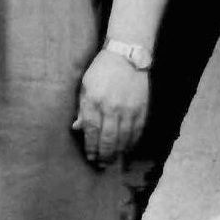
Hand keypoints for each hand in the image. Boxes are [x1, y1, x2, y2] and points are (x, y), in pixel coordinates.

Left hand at [73, 49, 148, 167]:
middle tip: (102, 164)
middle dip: (104, 154)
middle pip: (108, 139)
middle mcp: (111, 107)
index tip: (91, 157)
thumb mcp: (85, 86)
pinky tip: (127, 148)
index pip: (91, 131)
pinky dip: (132, 142)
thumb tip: (77, 128)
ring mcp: (128, 109)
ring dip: (118, 152)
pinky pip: (137, 131)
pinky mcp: (142, 108)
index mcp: (94, 100)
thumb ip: (82, 108)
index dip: (91, 147)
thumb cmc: (102, 70)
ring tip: (113, 159)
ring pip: (123, 138)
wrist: (127, 55)